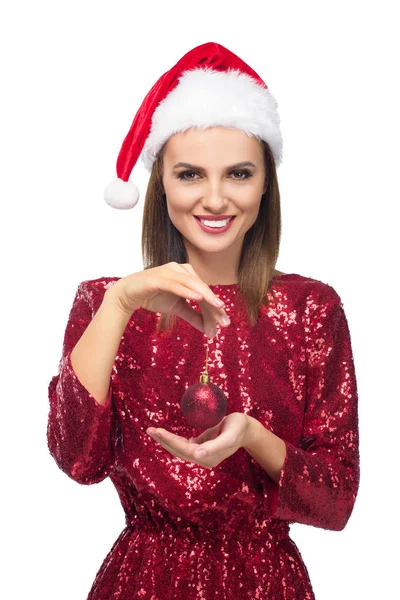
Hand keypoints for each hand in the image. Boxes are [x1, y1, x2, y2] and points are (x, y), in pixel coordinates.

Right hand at [107, 261, 230, 337]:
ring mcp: (169, 271)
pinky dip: (187, 290)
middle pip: (202, 288)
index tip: (224, 324)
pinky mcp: (158, 277)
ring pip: (192, 284)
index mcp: (187, 275)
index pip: (205, 292)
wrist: (127, 294)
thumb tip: (208, 329)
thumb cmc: (152, 296)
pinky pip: (175, 284)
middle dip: (214, 306)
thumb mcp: (176, 308)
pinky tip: (198, 298)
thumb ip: (193, 316)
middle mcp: (181, 269)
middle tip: (225, 322)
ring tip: (218, 307)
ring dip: (206, 296)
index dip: (215, 308)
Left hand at [146, 412, 251, 467]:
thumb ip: (214, 446)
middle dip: (163, 441)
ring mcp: (202, 453)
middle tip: (149, 430)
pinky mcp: (202, 446)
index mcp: (208, 457)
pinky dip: (174, 439)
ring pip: (179, 448)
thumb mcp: (229, 436)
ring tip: (153, 431)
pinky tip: (166, 435)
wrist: (247, 428)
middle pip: (178, 450)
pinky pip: (184, 444)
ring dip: (166, 440)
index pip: (184, 449)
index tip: (157, 431)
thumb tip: (197, 456)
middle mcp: (203, 457)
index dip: (170, 441)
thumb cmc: (239, 428)